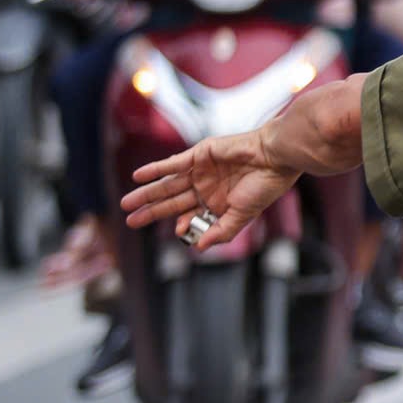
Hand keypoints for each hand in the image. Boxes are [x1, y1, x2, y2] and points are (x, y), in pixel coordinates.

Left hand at [121, 131, 297, 247]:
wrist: (275, 157)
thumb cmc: (266, 186)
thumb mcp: (244, 214)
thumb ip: (222, 231)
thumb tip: (198, 247)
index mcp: (218, 203)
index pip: (191, 216)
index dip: (180, 224)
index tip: (176, 231)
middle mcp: (207, 187)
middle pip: (172, 201)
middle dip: (151, 211)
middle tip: (130, 221)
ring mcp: (201, 171)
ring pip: (168, 185)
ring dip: (147, 193)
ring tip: (127, 203)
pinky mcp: (199, 155)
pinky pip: (172, 164)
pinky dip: (155, 170)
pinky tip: (137, 177)